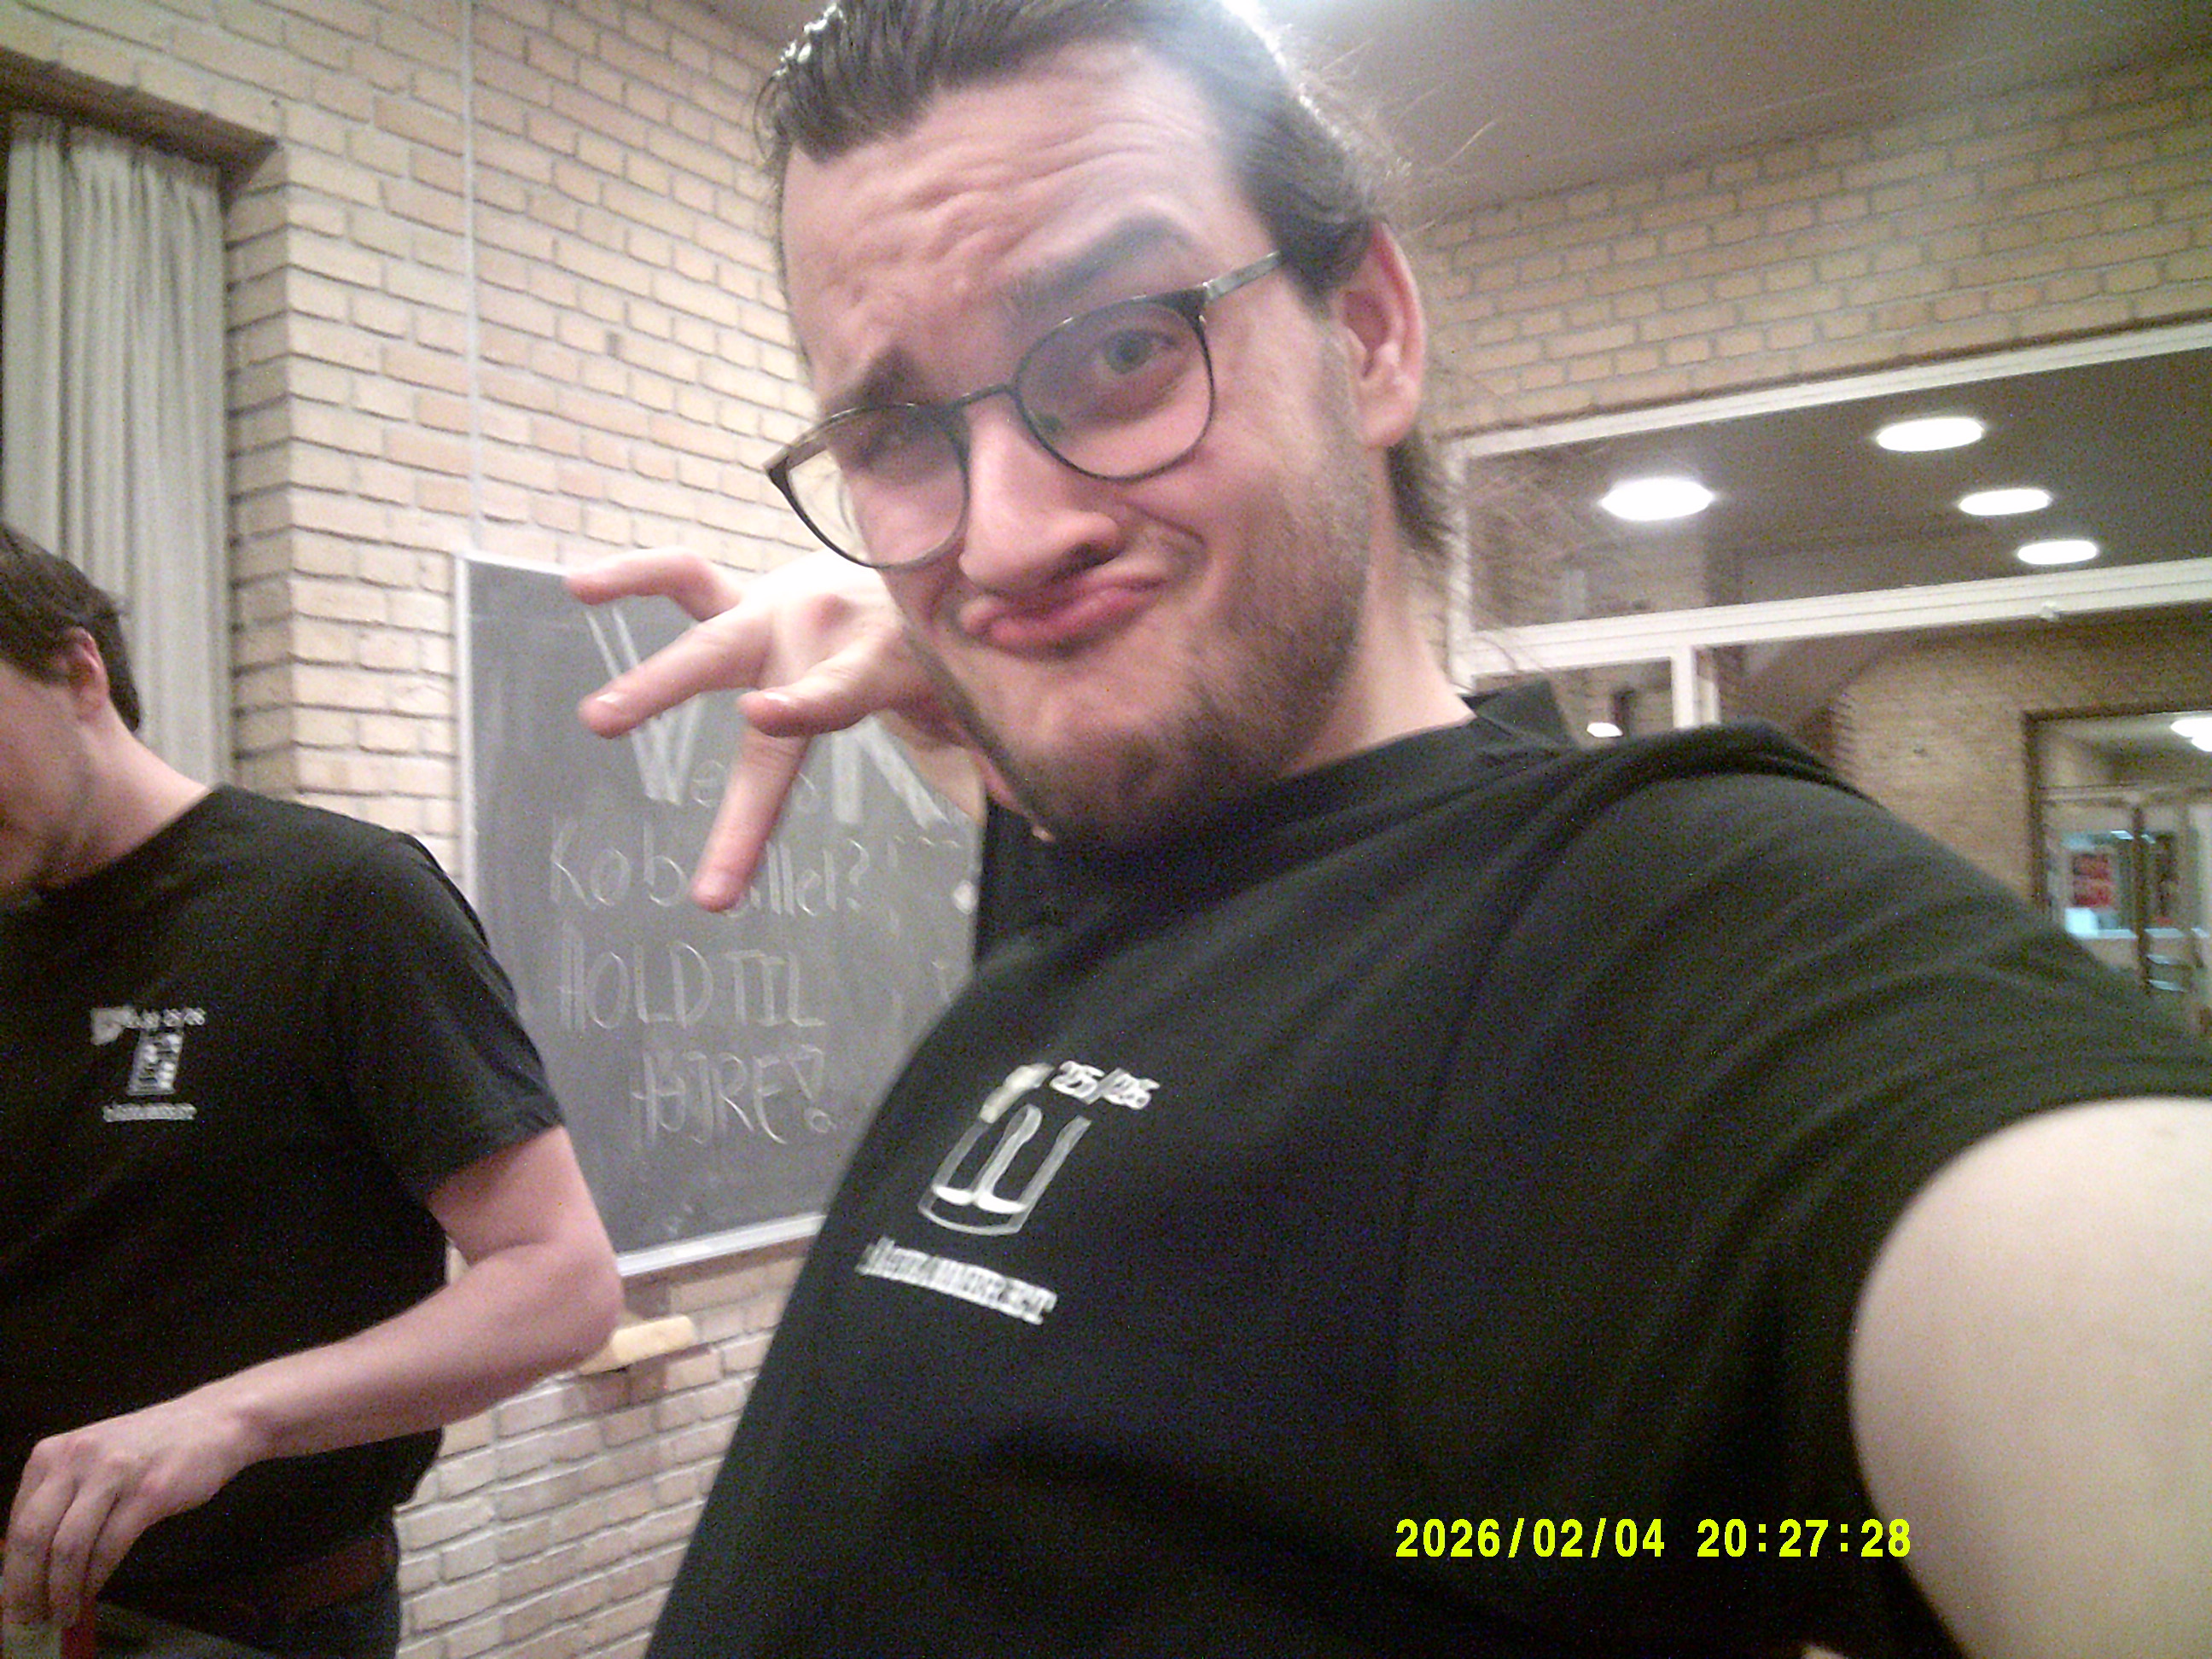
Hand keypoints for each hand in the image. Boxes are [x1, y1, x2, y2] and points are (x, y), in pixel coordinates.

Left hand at [4, 1398, 260, 1625]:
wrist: (214, 1421)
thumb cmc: (150, 1447)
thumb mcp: (91, 1460)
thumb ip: (60, 1498)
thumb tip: (29, 1562)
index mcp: (52, 1454)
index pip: (17, 1522)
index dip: (9, 1571)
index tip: (12, 1602)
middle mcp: (77, 1458)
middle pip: (32, 1536)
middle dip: (25, 1588)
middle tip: (28, 1618)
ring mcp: (114, 1472)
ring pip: (68, 1546)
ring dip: (60, 1591)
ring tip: (63, 1613)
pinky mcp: (150, 1491)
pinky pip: (109, 1547)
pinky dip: (95, 1579)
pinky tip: (92, 1592)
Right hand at [568, 547, 979, 908]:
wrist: (930, 565)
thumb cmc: (945, 648)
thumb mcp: (975, 693)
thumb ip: (992, 751)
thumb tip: (1047, 826)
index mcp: (877, 659)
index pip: (837, 688)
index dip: (803, 701)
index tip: (763, 716)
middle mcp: (819, 629)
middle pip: (744, 668)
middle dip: (674, 695)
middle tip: (605, 725)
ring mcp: (778, 609)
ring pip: (708, 632)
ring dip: (653, 674)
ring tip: (595, 715)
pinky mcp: (749, 600)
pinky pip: (685, 580)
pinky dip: (634, 578)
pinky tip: (579, 585)